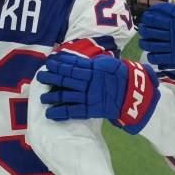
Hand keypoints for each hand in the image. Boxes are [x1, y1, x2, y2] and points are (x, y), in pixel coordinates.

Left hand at [39, 53, 158, 130]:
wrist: (134, 94)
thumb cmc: (121, 76)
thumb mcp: (108, 63)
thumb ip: (92, 63)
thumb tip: (77, 60)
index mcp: (93, 70)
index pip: (72, 66)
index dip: (59, 64)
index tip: (48, 63)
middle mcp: (88, 82)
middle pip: (65, 79)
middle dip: (51, 78)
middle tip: (40, 77)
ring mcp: (88, 96)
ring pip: (65, 95)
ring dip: (52, 96)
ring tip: (42, 97)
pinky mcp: (90, 109)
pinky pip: (73, 111)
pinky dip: (60, 112)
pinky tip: (50, 114)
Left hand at [138, 0, 174, 79]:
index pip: (156, 12)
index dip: (150, 14)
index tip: (149, 16)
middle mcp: (170, 28)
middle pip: (149, 28)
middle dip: (145, 28)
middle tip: (143, 29)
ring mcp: (172, 43)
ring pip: (151, 44)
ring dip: (145, 42)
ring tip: (145, 42)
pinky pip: (159, 57)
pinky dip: (153, 56)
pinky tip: (153, 55)